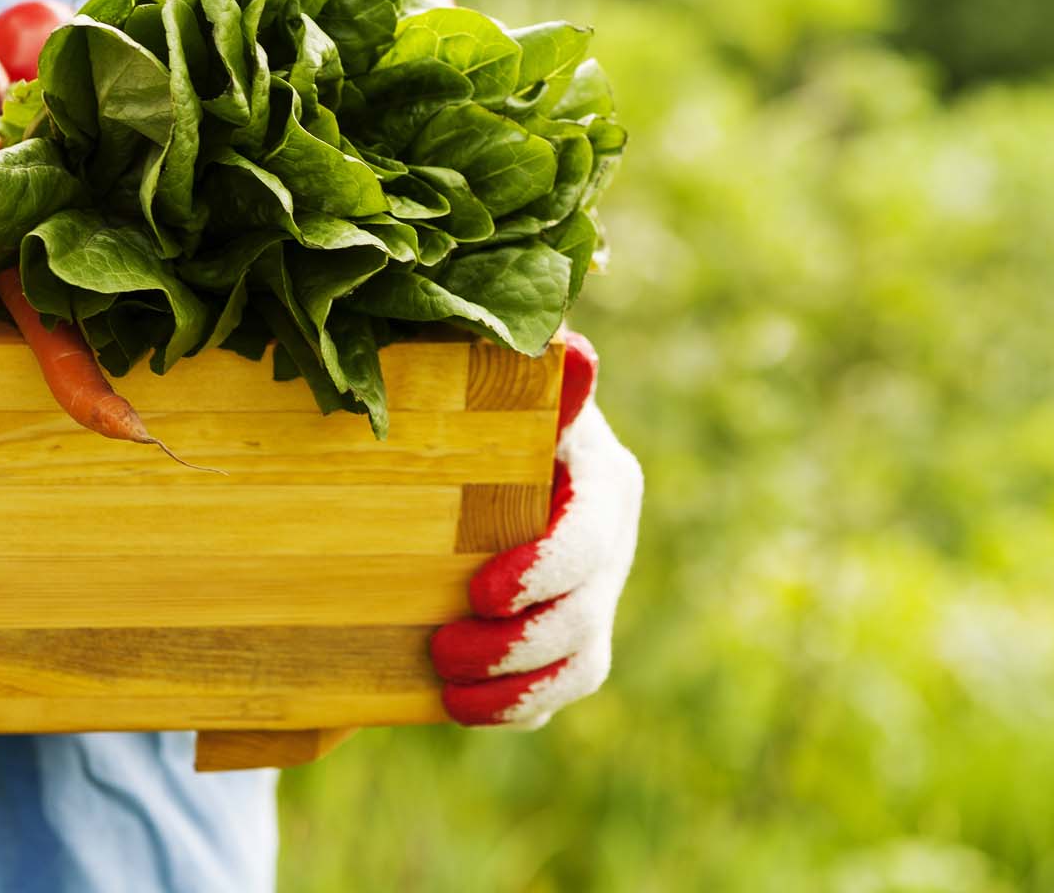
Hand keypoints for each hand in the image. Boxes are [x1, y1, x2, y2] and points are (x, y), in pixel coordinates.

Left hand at [430, 331, 642, 726]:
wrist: (468, 459)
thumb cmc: (478, 410)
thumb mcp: (498, 390)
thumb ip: (531, 380)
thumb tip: (574, 348)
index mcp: (599, 475)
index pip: (587, 534)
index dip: (543, 569)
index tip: (480, 592)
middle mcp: (611, 537)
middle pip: (586, 608)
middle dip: (517, 641)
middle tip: (443, 648)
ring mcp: (598, 591)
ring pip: (582, 659)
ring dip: (515, 683)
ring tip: (448, 687)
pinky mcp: (578, 637)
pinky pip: (565, 688)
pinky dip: (517, 705)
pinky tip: (463, 706)